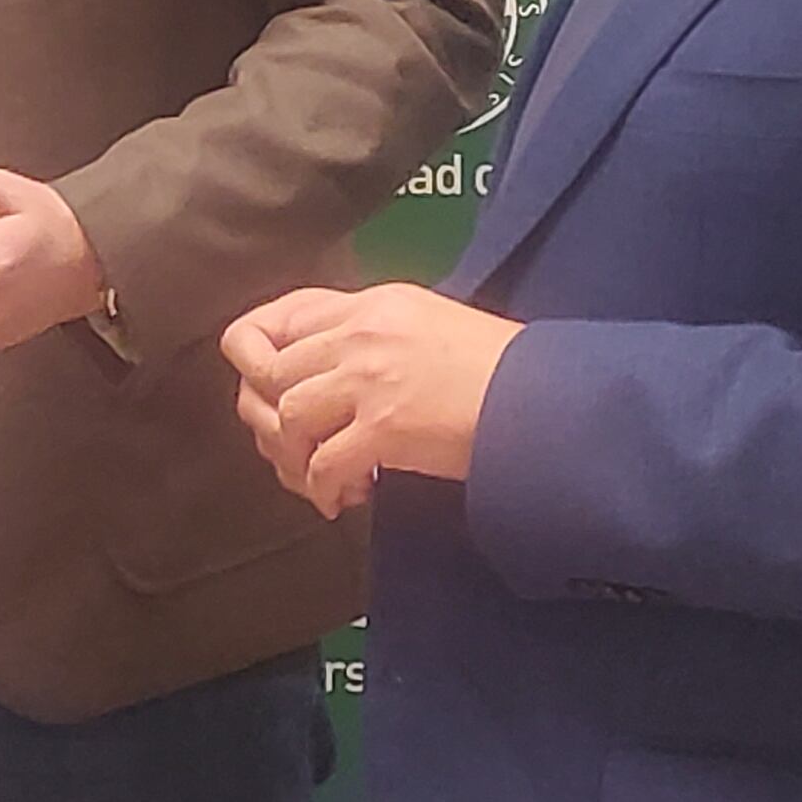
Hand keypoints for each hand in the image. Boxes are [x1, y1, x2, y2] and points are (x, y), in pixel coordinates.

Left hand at [222, 283, 520, 517]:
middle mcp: (361, 334)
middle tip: (291, 446)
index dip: (257, 355)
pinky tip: (347, 497)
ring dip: (294, 456)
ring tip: (319, 476)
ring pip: (285, 416)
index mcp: (372, 304)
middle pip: (270, 370)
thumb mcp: (429, 324)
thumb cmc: (499, 369)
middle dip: (266, 415)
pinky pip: (322, 464)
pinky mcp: (383, 428)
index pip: (284, 316)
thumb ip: (375, 335)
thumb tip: (332, 369)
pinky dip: (324, 488)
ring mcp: (369, 379)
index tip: (263, 389)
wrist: (544, 400)